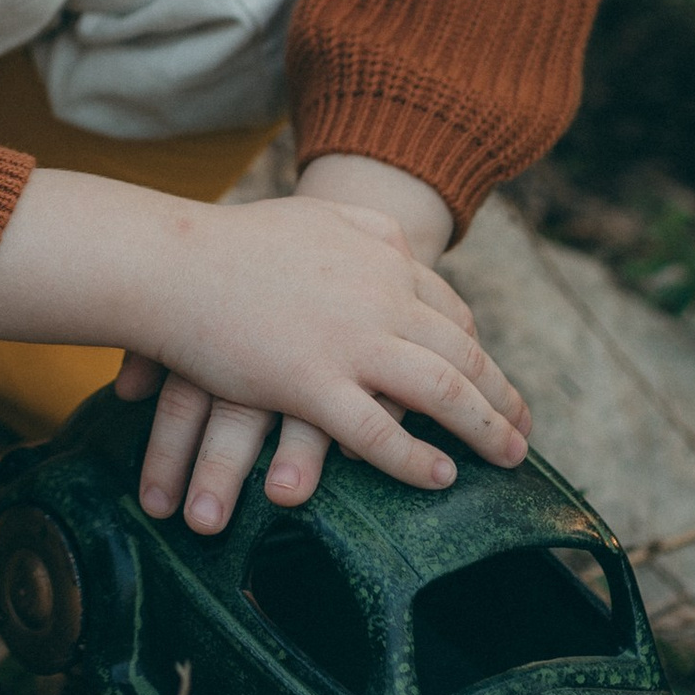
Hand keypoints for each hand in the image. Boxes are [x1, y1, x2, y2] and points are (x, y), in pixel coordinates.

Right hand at [119, 161, 526, 535]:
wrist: (171, 260)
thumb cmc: (231, 241)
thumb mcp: (314, 217)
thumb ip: (365, 230)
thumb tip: (401, 244)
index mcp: (381, 260)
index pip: (450, 311)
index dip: (479, 351)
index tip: (496, 381)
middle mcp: (379, 298)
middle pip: (461, 353)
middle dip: (501, 396)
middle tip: (524, 429)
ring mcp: (349, 342)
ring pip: (440, 391)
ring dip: (484, 428)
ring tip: (510, 457)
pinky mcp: (311, 383)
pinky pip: (378, 431)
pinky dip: (415, 457)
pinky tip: (441, 476)